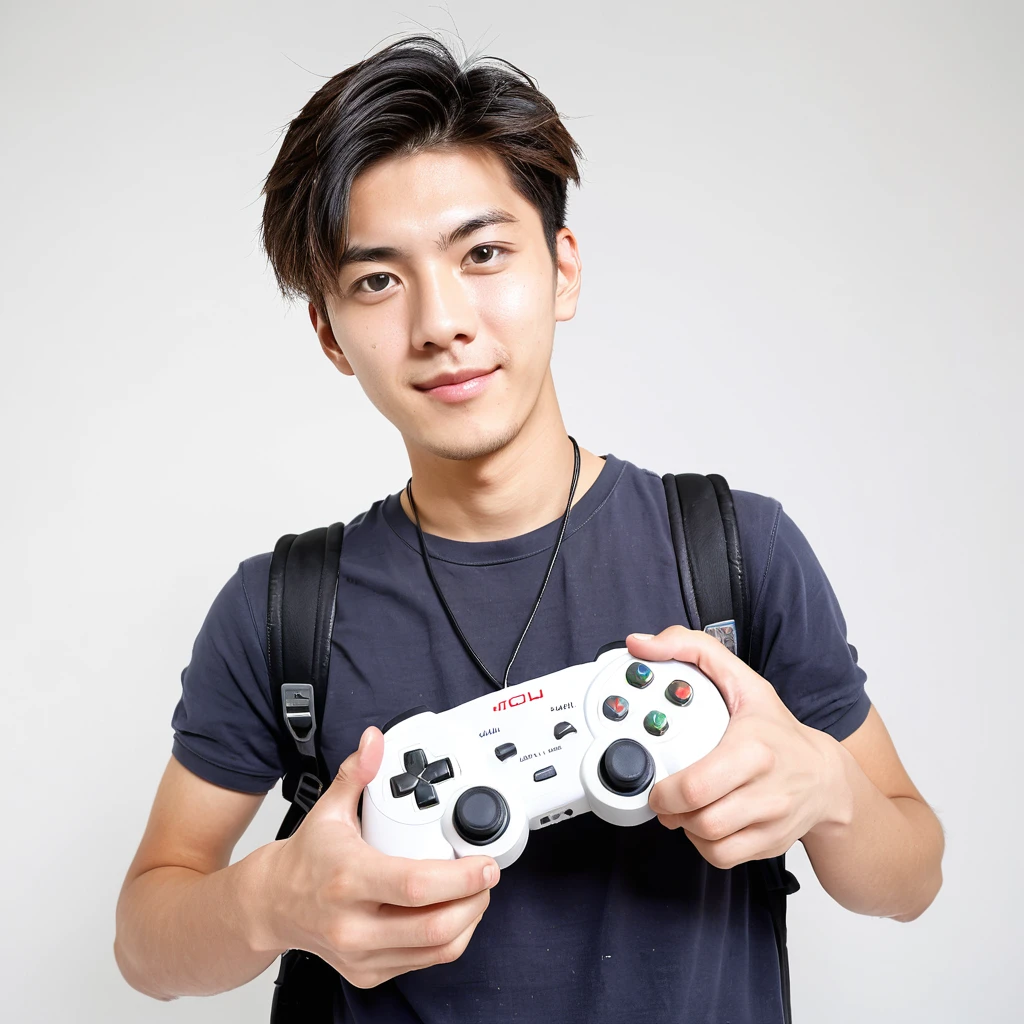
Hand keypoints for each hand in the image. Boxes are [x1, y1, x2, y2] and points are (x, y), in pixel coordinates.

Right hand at [251, 727, 499, 988]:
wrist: (272, 905)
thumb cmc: (306, 858)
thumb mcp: (329, 810)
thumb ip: (357, 773)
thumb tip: (374, 741)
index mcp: (348, 878)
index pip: (415, 885)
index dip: (461, 877)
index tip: (486, 862)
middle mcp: (353, 923)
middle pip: (434, 926)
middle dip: (475, 900)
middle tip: (488, 875)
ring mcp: (362, 954)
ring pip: (435, 950)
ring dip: (468, 920)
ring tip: (475, 893)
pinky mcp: (368, 972)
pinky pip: (424, 962)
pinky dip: (449, 940)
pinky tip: (452, 913)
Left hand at [626, 626, 850, 869]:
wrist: (825, 777)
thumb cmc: (775, 729)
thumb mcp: (740, 679)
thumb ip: (690, 649)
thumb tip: (642, 644)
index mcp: (754, 748)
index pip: (696, 785)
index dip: (664, 789)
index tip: (655, 775)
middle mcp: (767, 789)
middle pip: (700, 818)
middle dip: (670, 809)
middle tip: (663, 794)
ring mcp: (771, 821)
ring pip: (709, 840)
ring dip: (686, 826)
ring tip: (684, 805)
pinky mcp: (771, 845)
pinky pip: (723, 857)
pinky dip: (706, 844)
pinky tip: (705, 822)